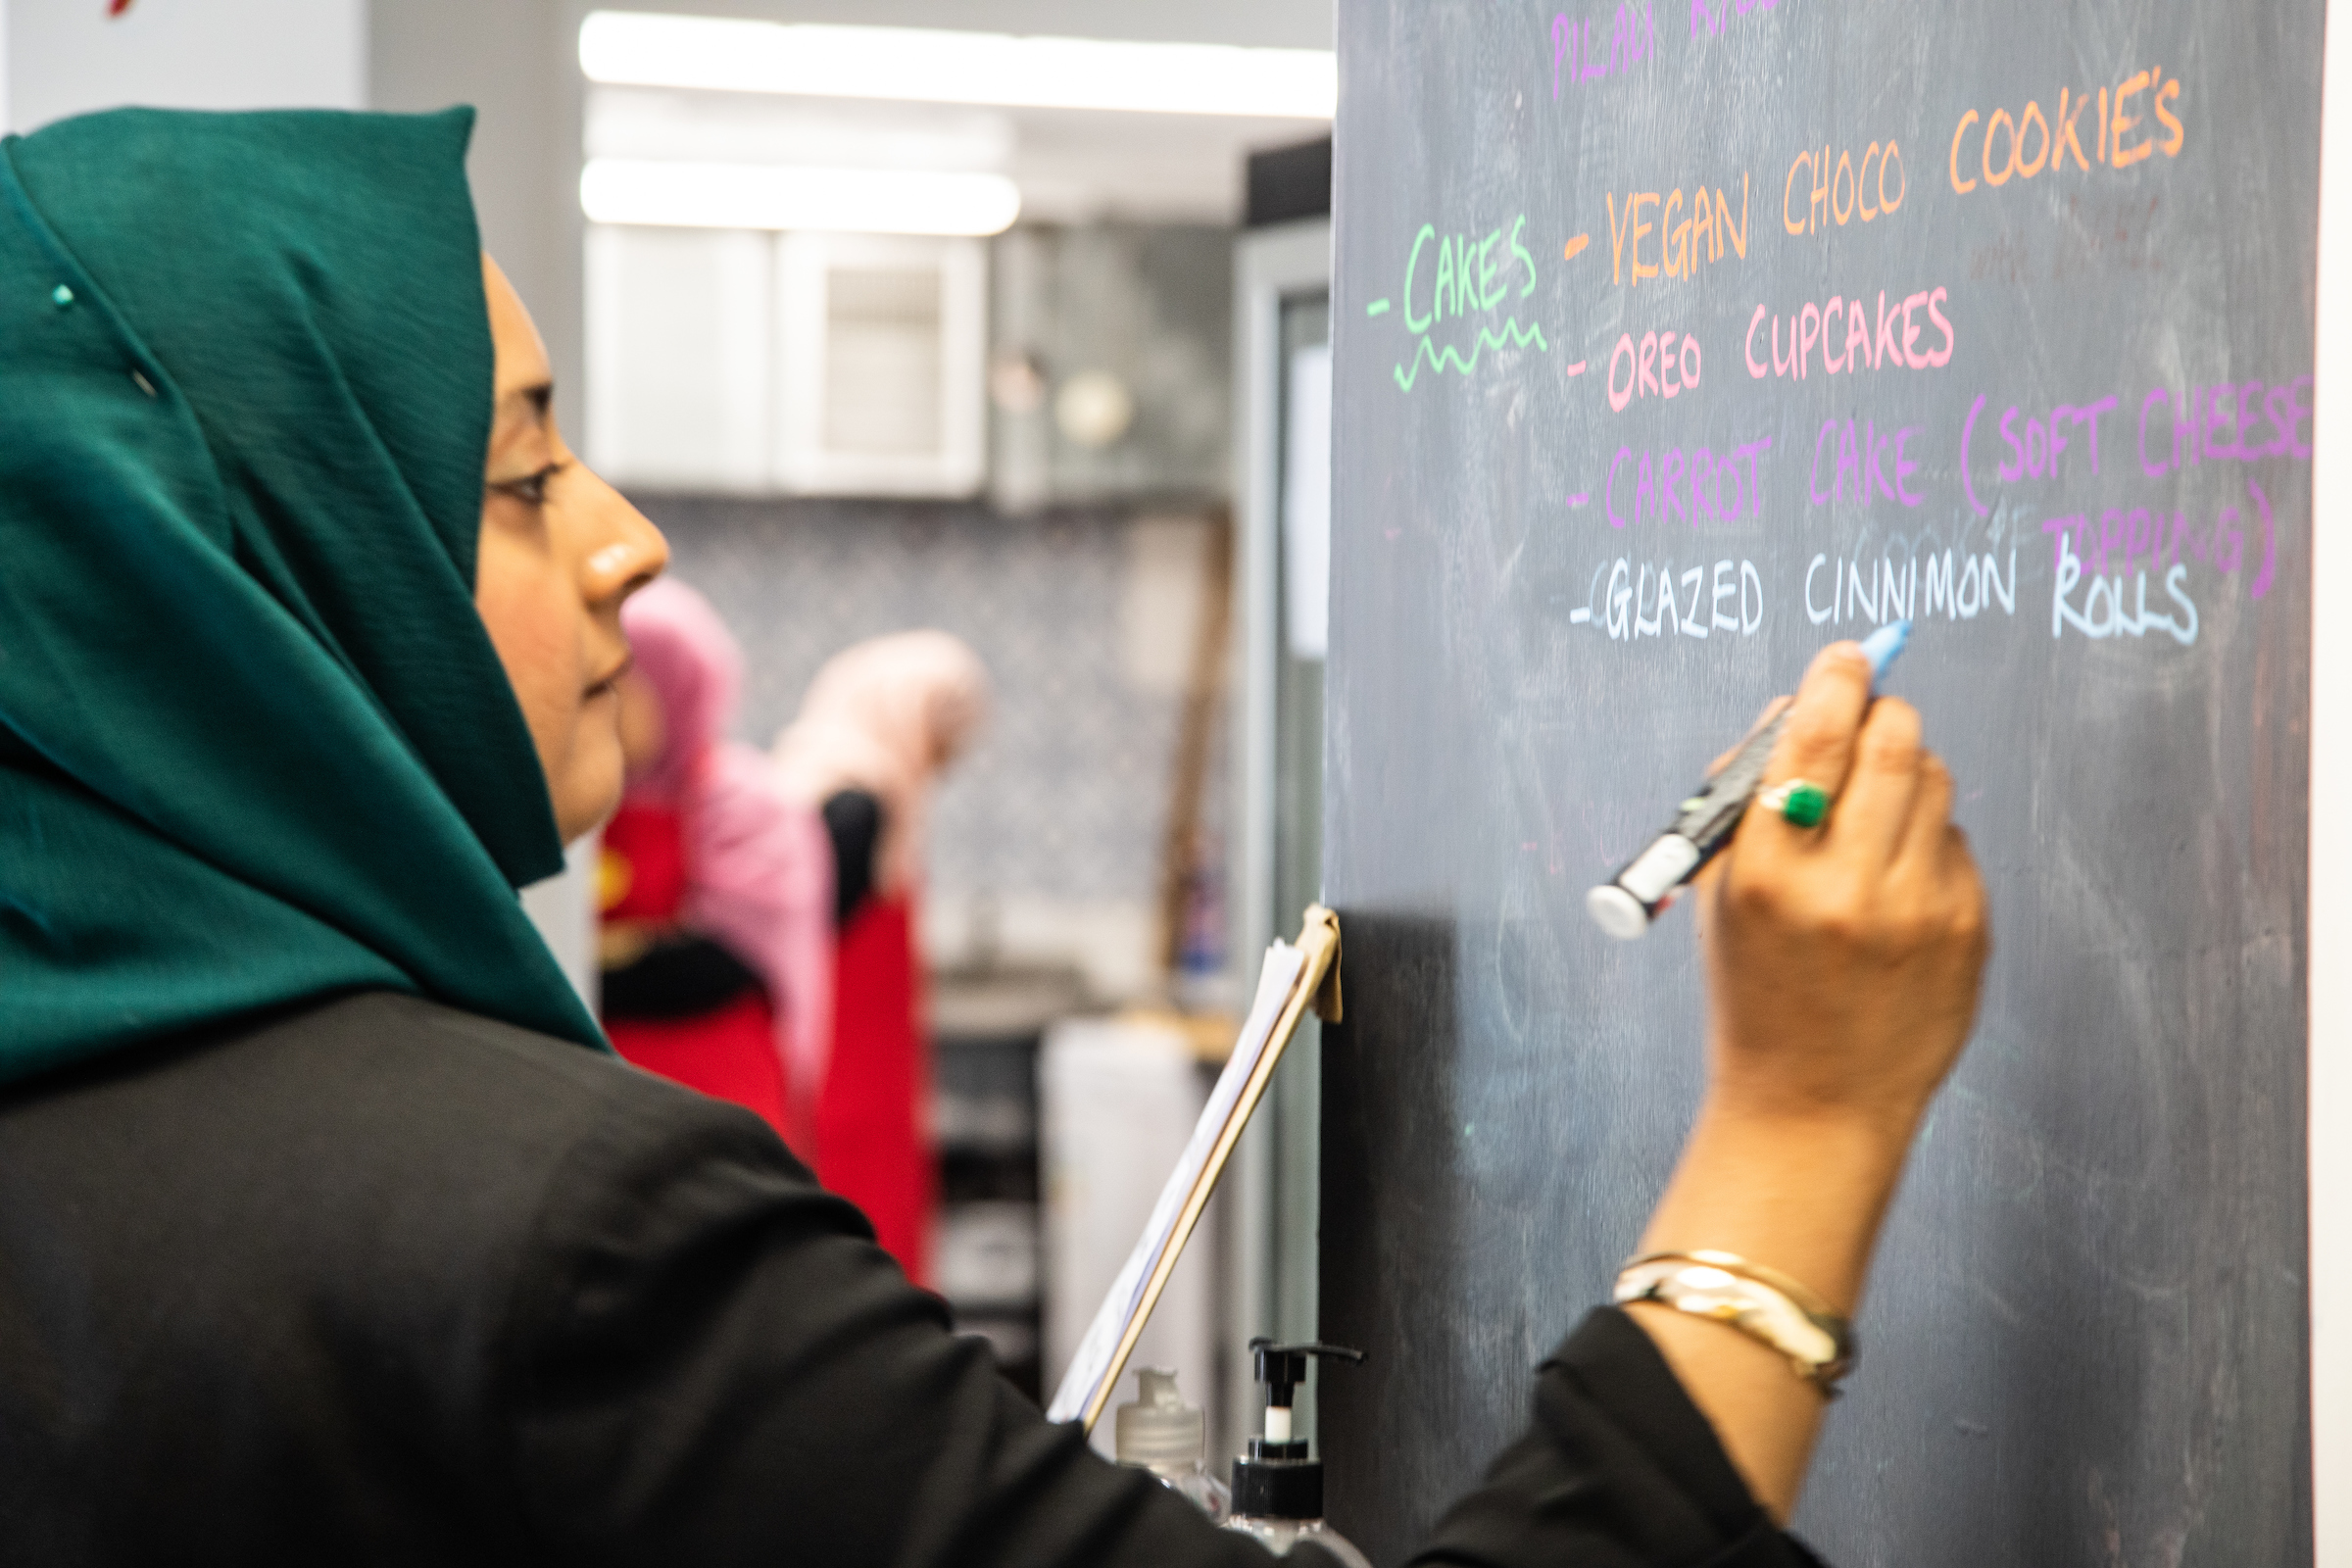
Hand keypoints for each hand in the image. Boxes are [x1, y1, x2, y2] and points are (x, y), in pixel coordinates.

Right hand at [1625, 642, 1990, 1519]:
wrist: (1814, 1107)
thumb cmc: (1755, 991)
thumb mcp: (1723, 897)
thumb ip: (1753, 800)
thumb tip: (1805, 703)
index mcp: (1764, 874)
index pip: (1813, 735)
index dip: (1834, 680)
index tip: (1845, 657)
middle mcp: (1843, 886)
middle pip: (1893, 740)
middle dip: (1883, 715)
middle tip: (1872, 717)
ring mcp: (1915, 910)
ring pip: (1934, 781)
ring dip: (1905, 775)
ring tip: (1876, 818)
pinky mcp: (1967, 930)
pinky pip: (1957, 843)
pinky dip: (1928, 844)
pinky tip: (1897, 890)